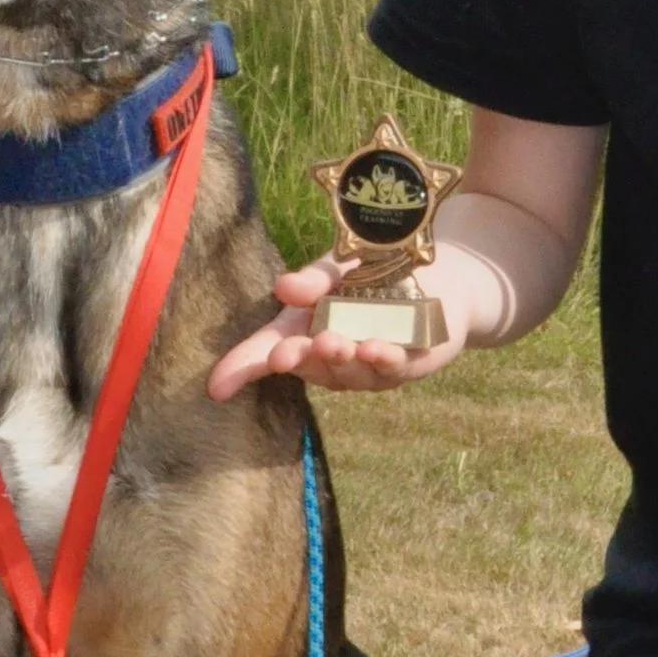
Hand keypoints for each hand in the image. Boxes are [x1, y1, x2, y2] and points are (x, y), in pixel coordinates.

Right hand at [206, 258, 470, 399]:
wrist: (441, 276)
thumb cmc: (376, 275)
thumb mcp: (337, 269)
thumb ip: (313, 279)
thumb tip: (285, 289)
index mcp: (304, 332)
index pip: (266, 352)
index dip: (241, 369)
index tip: (216, 387)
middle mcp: (332, 356)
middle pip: (307, 365)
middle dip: (296, 359)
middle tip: (284, 354)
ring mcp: (368, 366)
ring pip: (348, 372)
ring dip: (338, 358)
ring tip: (331, 343)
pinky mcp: (406, 364)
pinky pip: (391, 366)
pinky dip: (382, 358)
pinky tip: (375, 347)